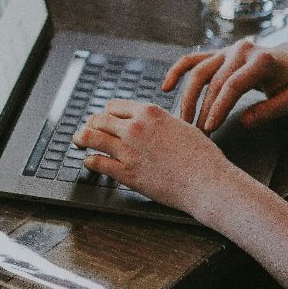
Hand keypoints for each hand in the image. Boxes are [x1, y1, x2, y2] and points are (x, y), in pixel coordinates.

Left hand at [74, 99, 242, 212]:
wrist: (208, 182)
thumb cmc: (202, 157)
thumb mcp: (181, 126)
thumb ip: (159, 121)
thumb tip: (148, 121)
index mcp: (149, 112)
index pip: (113, 105)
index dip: (107, 114)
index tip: (105, 120)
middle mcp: (135, 127)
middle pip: (98, 119)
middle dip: (92, 125)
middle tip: (88, 131)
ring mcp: (128, 150)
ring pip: (89, 136)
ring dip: (81, 139)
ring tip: (79, 142)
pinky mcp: (126, 172)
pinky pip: (95, 162)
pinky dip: (89, 161)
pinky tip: (90, 162)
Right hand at [165, 40, 287, 131]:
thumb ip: (271, 110)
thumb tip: (244, 121)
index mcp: (261, 60)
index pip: (233, 85)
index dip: (219, 107)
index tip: (210, 128)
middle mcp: (240, 50)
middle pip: (213, 81)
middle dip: (203, 109)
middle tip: (197, 133)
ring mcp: (226, 50)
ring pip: (198, 72)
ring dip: (187, 97)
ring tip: (184, 120)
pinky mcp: (216, 53)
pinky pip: (191, 60)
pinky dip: (176, 71)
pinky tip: (166, 88)